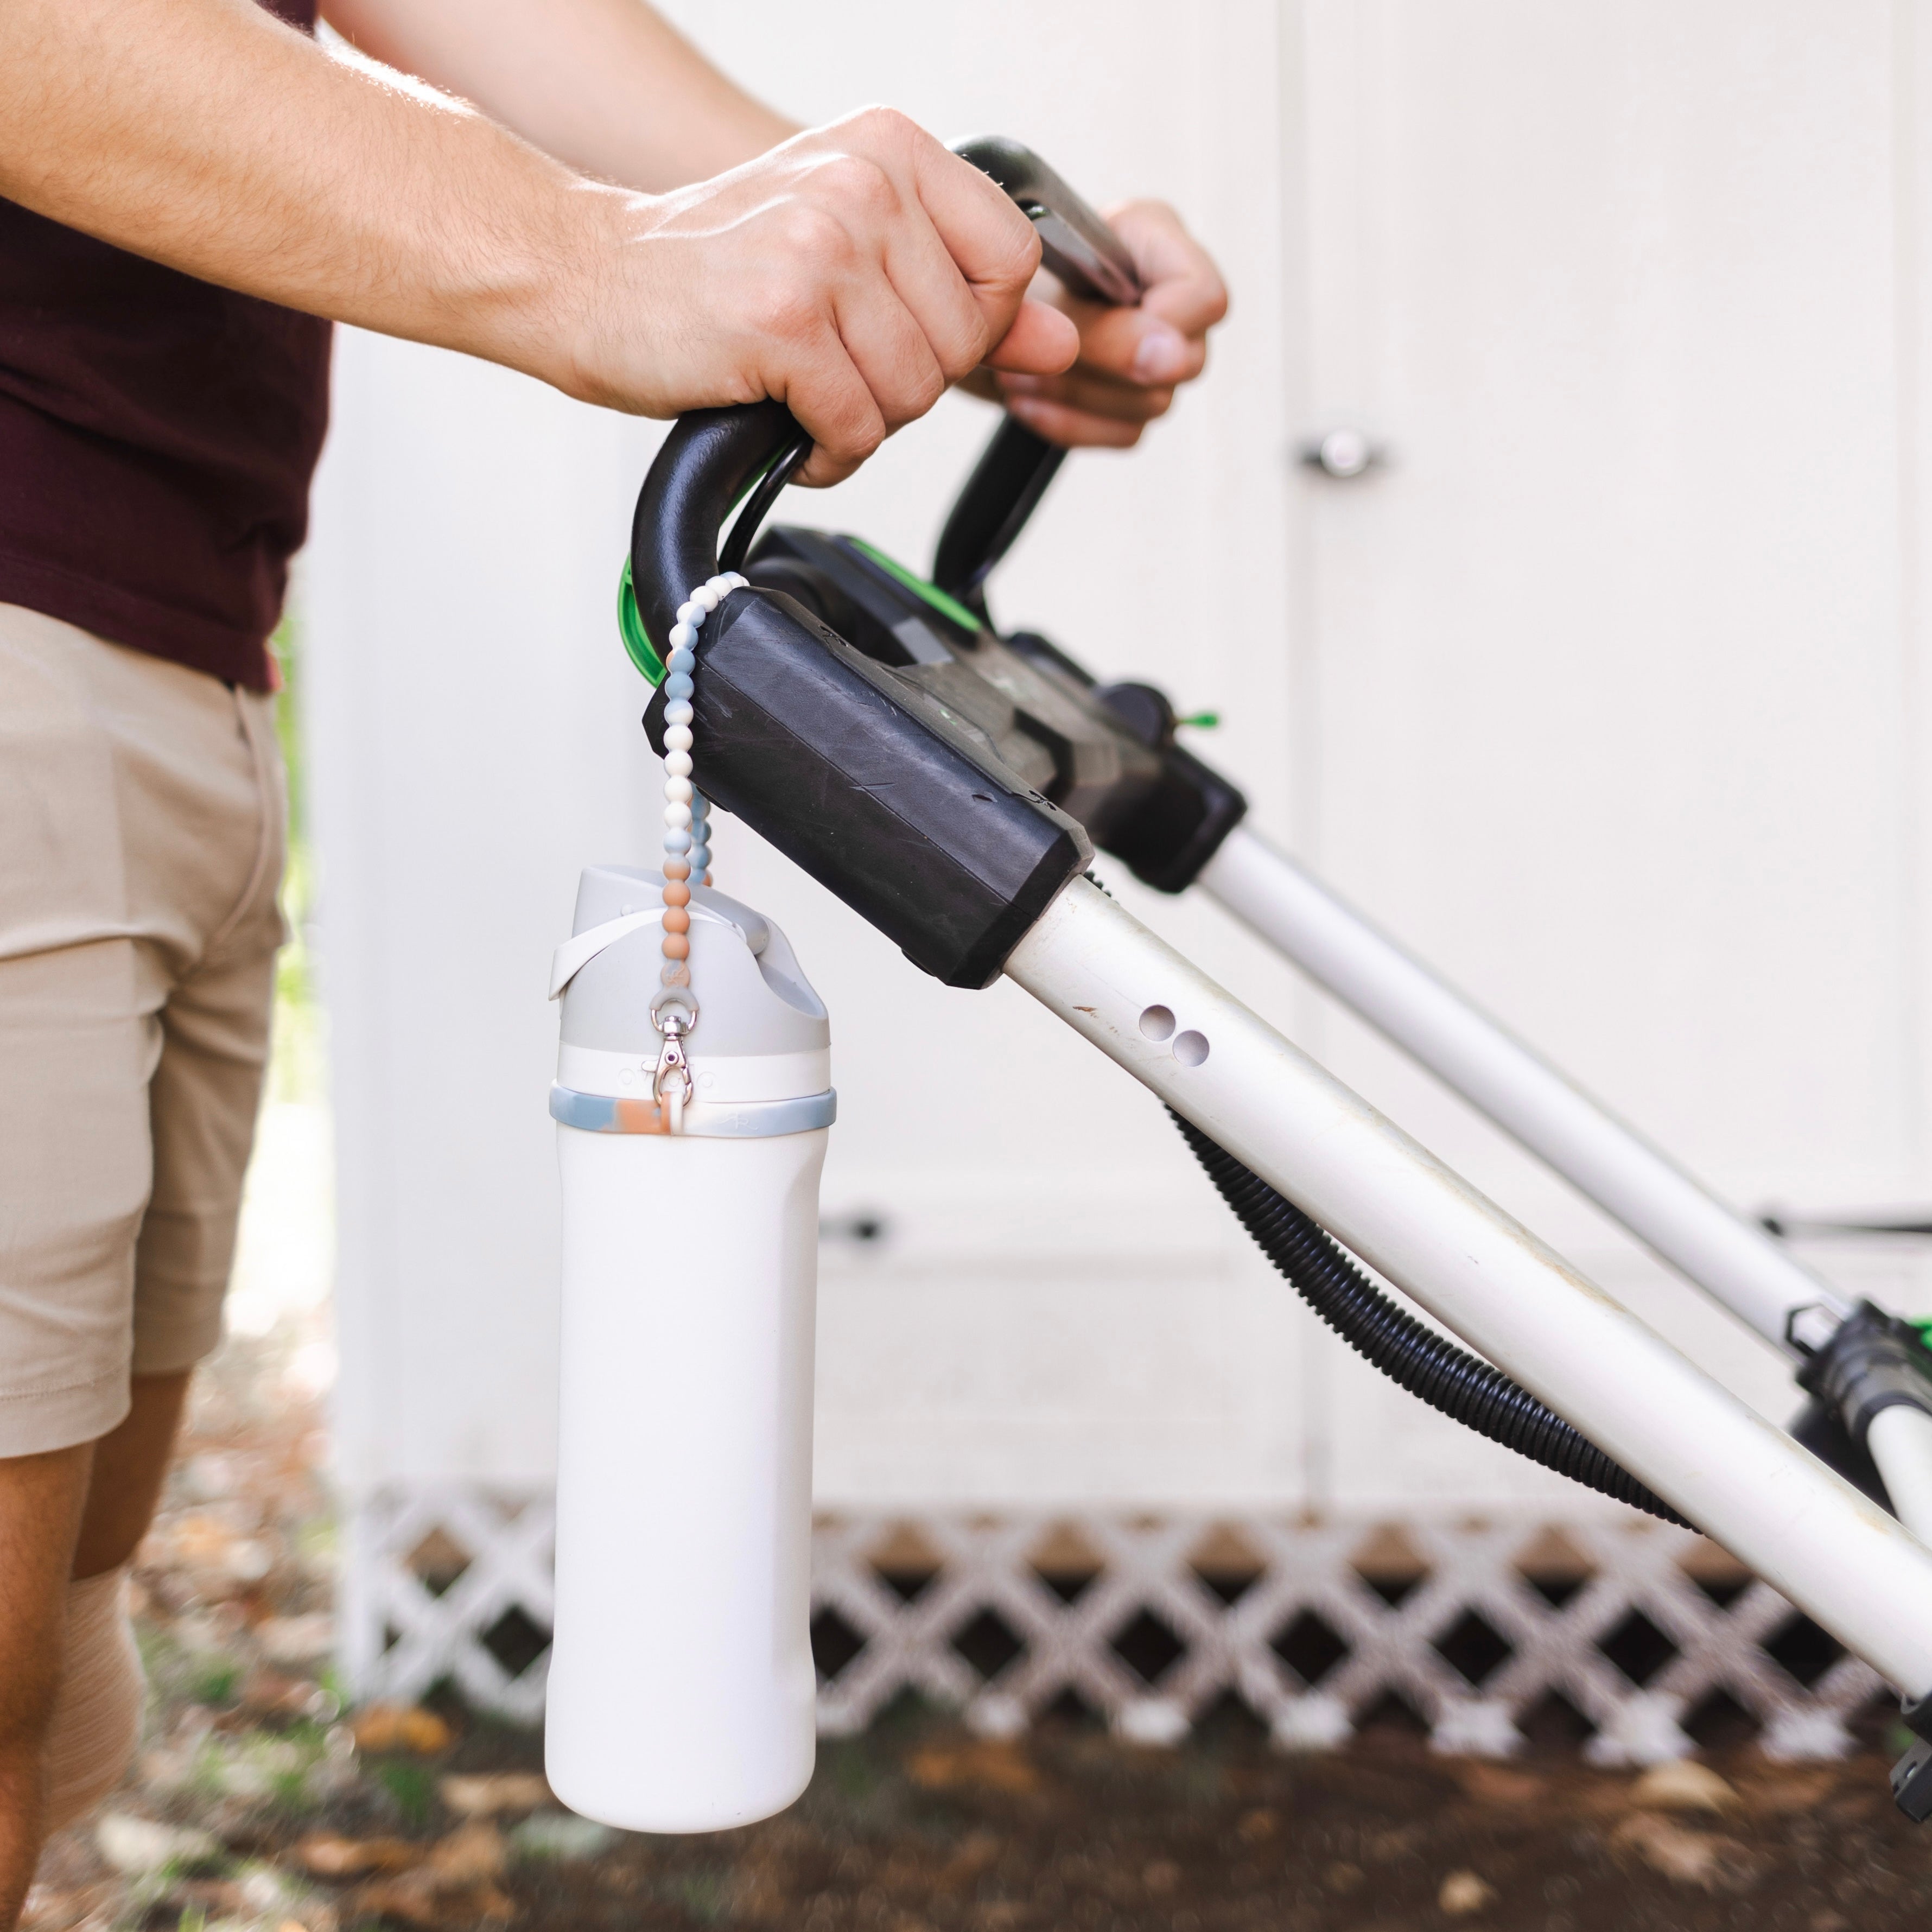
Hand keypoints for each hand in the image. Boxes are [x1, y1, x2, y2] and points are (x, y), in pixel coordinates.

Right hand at [550, 108, 1079, 483]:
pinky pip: (856, 428)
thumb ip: (956, 289)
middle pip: (965, 341)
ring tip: (807, 393)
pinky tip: (786, 425)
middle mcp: (864, 187)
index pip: (1012, 261)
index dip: (972, 325)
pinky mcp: (782, 322)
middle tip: (837, 367)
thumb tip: (1061, 342)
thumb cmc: (715, 270)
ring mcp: (822, 250)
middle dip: (907, 382)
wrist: (586, 277)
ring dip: (864, 421)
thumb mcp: (848, 250)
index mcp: (890, 150)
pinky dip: (828, 452)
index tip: (906, 331)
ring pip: (913, 391)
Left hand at [985, 200, 1226, 447]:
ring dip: (1076, 394)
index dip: (1169, 326)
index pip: (1204, 296)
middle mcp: (1170, 300)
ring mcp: (1157, 356)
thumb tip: (1164, 356)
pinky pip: (1124, 434)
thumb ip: (1096, 318)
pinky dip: (1068, 422)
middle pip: (1185, 361)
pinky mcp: (1132, 402)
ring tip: (1017, 373)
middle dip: (1104, 367)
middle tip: (1038, 355)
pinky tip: (1025, 398)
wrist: (962, 305)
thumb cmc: (994, 271)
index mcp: (1153, 241)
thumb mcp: (1031, 285)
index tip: (1110, 332)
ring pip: (1153, 404)